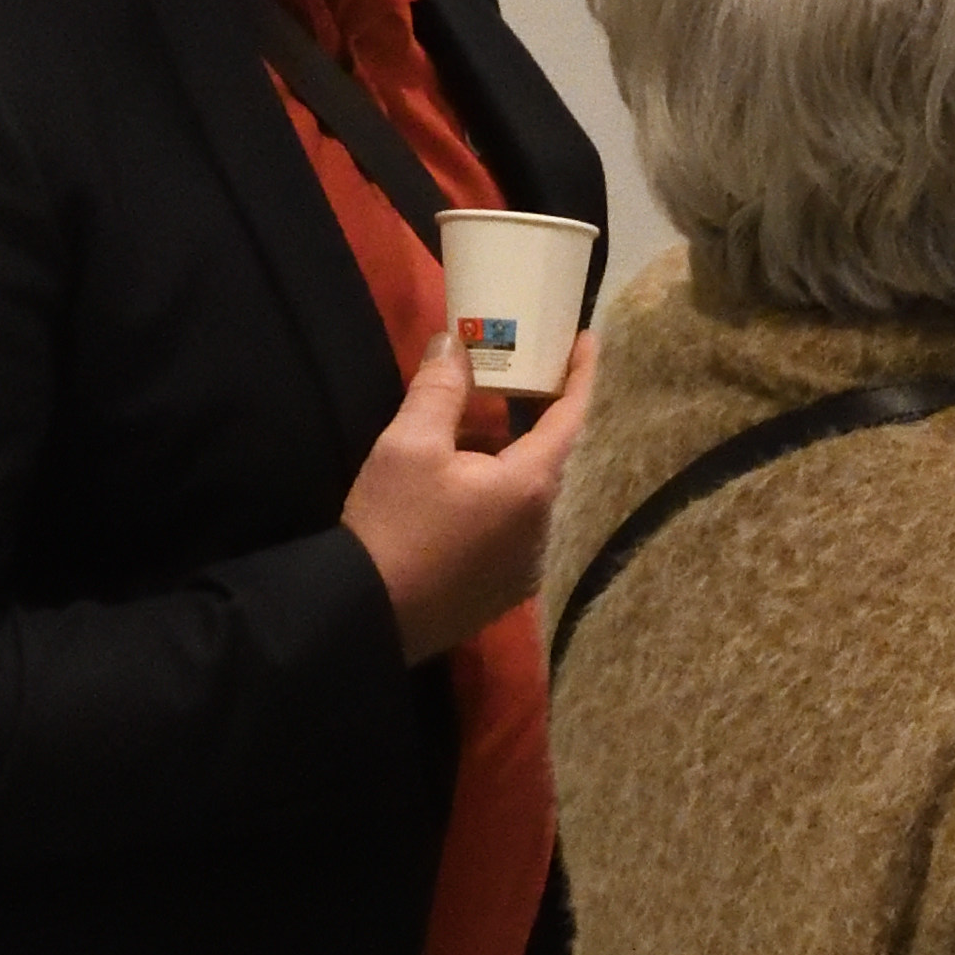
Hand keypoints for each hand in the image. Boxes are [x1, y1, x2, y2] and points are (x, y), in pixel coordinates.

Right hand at [340, 327, 594, 663]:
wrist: (368, 615)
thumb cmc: (393, 525)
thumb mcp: (408, 446)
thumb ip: (439, 390)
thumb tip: (454, 342)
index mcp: (533, 486)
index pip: (573, 416)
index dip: (582, 373)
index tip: (587, 339)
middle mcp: (545, 526)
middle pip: (555, 455)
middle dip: (541, 412)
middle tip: (526, 371)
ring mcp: (530, 562)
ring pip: (535, 491)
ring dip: (516, 454)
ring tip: (484, 419)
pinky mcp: (507, 586)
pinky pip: (520, 523)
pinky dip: (505, 491)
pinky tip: (469, 478)